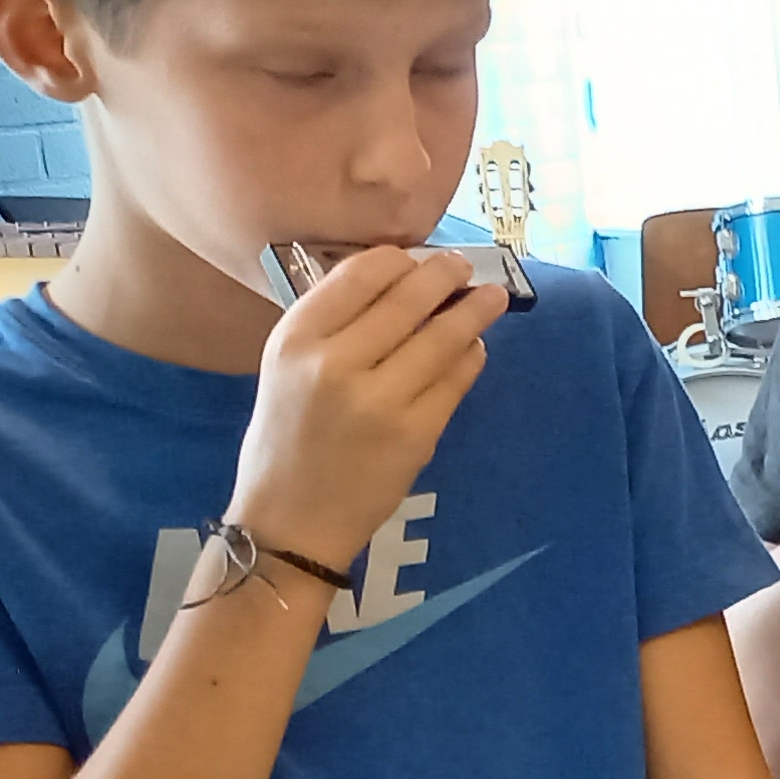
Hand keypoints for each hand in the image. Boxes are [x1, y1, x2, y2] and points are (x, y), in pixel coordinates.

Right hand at [230, 246, 506, 568]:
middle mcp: (336, 363)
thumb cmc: (287, 436)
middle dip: (445, 275)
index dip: (398, 259)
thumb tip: (397, 279)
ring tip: (493, 297)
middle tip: (463, 266)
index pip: (360, 275)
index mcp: (295, 339)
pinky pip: (456, 379)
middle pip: (408, 298)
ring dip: (475, 310)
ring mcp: (382, 400)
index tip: (416, 258)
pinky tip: (474, 347)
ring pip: (443, 337)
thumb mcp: (286, 368)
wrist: (291, 520)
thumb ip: (331, 324)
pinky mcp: (417, 433)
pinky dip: (470, 356)